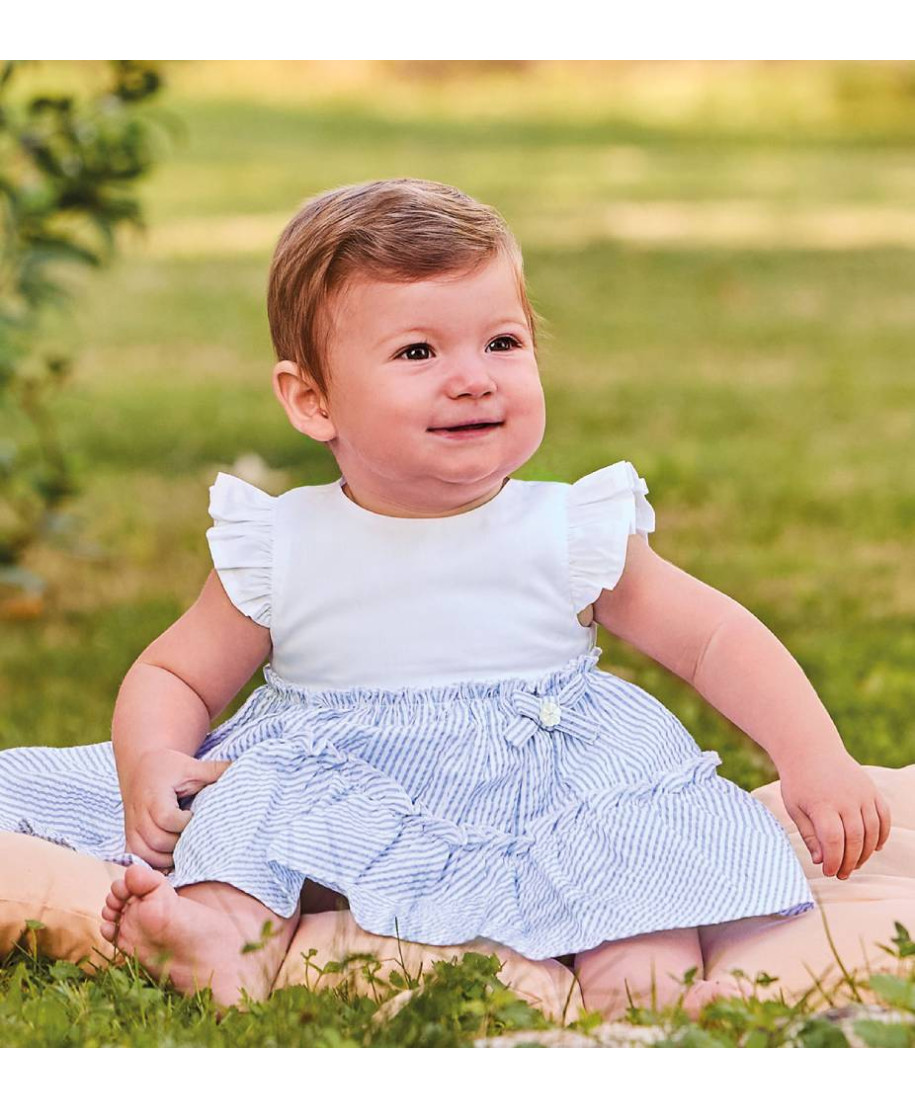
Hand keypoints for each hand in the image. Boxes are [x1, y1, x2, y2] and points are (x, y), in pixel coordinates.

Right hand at [122, 749, 230, 868]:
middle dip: (181, 843)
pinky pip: (139, 858)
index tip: (198, 817)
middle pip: (159, 841)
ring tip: (187, 848)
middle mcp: (138, 815)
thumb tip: (246, 772)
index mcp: (154, 797)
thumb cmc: (168, 768)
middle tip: (197, 837)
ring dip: (169, 857)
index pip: (168, 820)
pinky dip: (155, 863)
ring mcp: (131, 828)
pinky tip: (172, 858)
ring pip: (148, 855)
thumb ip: (216, 770)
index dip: (186, 823)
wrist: (140, 768)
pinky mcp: (129, 838)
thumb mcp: (192, 767)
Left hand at [779, 753, 891, 879]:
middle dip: (850, 861)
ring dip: (866, 852)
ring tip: (855, 864)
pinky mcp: (871, 789)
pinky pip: (883, 816)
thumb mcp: (794, 808)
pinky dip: (882, 834)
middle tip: (842, 874)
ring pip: (872, 830)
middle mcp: (845, 799)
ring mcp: (861, 793)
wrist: (810, 749)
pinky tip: (875, 848)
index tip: (829, 872)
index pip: (834, 841)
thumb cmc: (798, 781)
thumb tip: (821, 861)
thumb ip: (809, 834)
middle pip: (855, 838)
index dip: (834, 861)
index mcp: (822, 804)